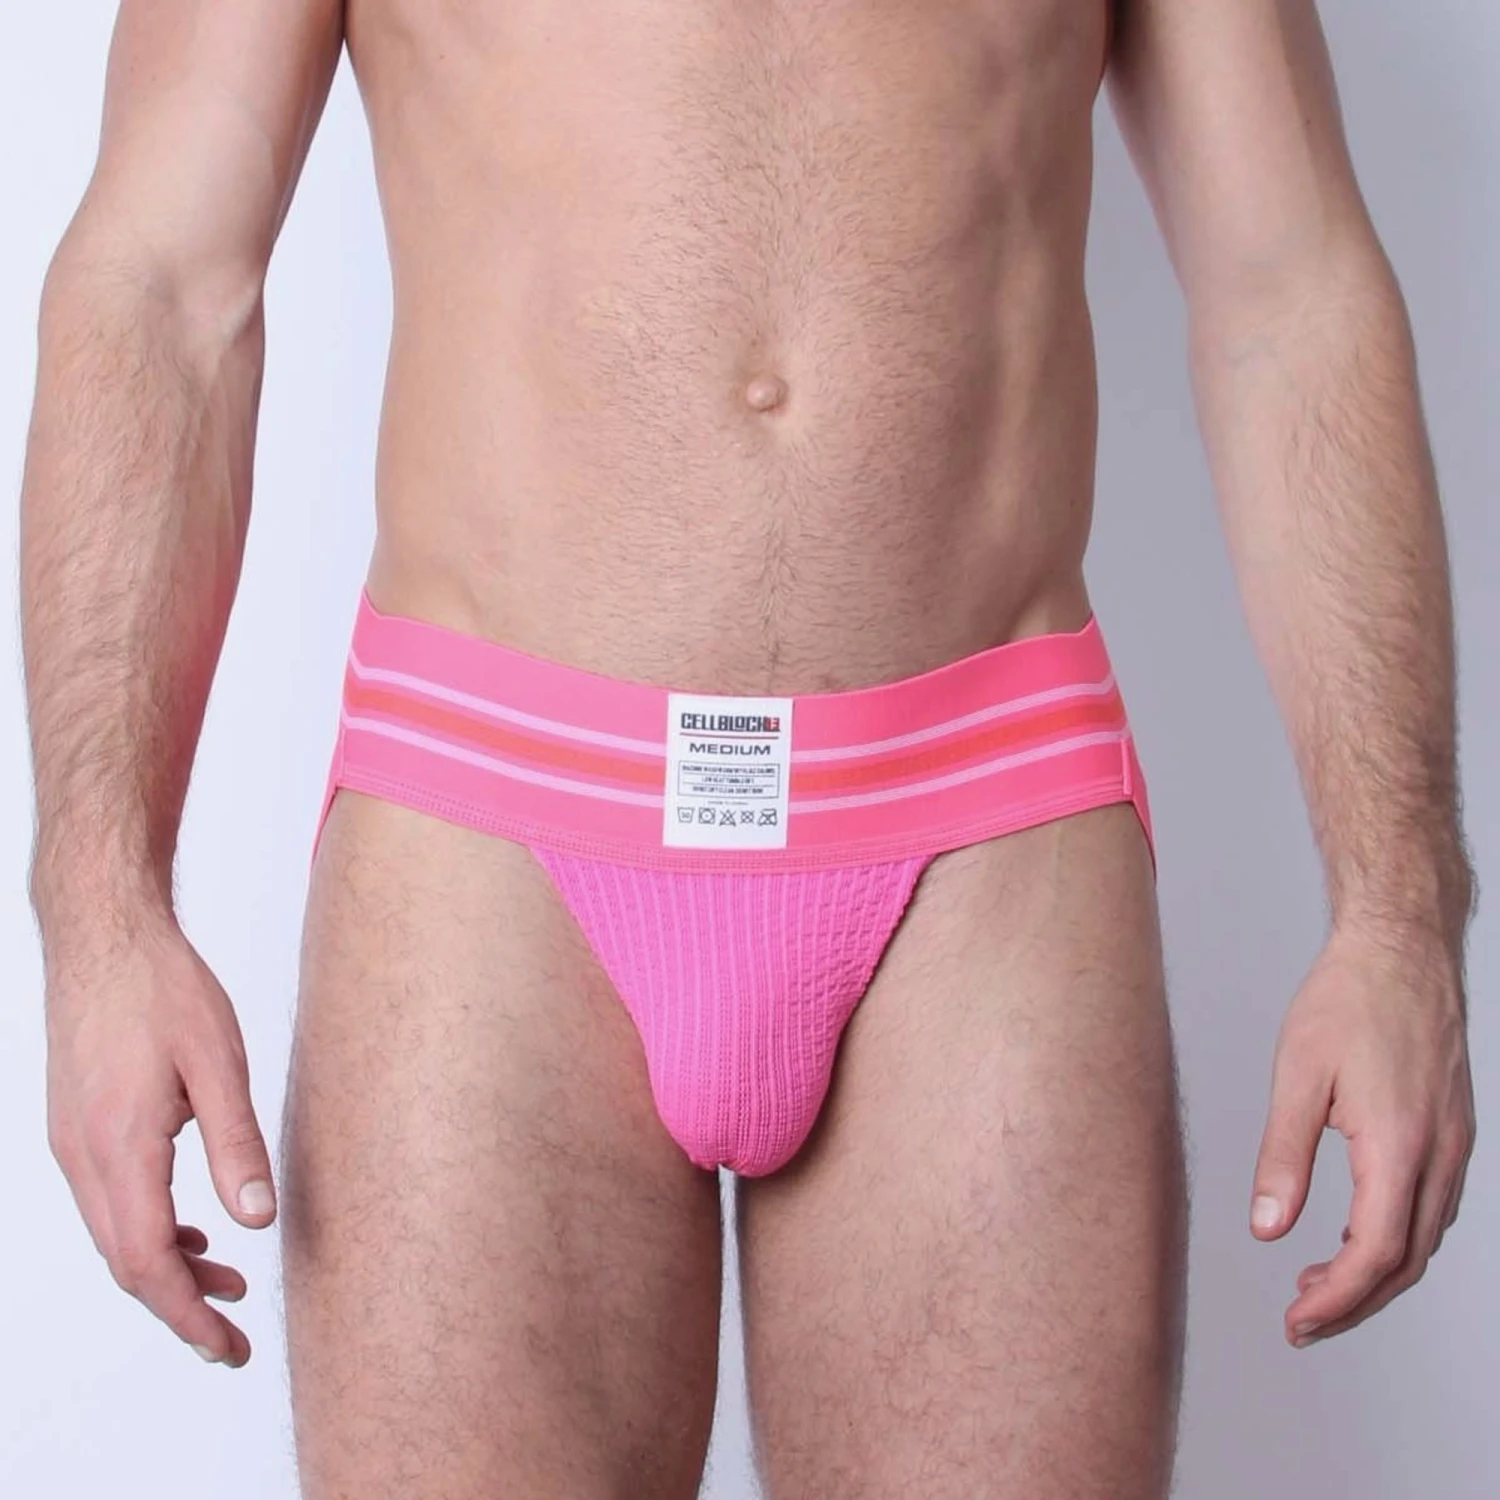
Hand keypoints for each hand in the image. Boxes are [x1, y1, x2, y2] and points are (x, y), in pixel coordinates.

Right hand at [43, 903, 276, 1366]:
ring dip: (168, 1269)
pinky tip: (193, 1230)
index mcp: (120, 1145)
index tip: (226, 1348)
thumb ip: (236, 1145)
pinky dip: (150, 1230)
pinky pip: (109, 1202)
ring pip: (115, 1234)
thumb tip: (256, 1220)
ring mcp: (72, 1142)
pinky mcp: (76, 1126)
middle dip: (180, 1307)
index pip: (148, 1262)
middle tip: (233, 1337)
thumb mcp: (218, 1062)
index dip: (188, 1315)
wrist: (102, 934)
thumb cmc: (162, 987)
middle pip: (127, 1262)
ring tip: (229, 1283)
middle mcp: (83, 1155)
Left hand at [1248, 919, 1474, 1345]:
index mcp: (1400, 1145)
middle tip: (1302, 1319)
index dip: (1337, 1299)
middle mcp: (1439, 1153)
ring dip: (1375, 1272)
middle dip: (1355, 1301)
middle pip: (1405, 1260)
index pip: (1375, 1253)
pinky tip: (1353, 1232)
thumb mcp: (1298, 1076)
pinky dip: (1395, 1235)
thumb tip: (1267, 1226)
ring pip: (1423, 1238)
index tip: (1297, 1321)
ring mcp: (1454, 1143)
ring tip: (1319, 1283)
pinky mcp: (1452, 1129)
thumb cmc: (1349, 998)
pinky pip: (1430, 1206)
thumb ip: (1282, 1157)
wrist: (1401, 949)